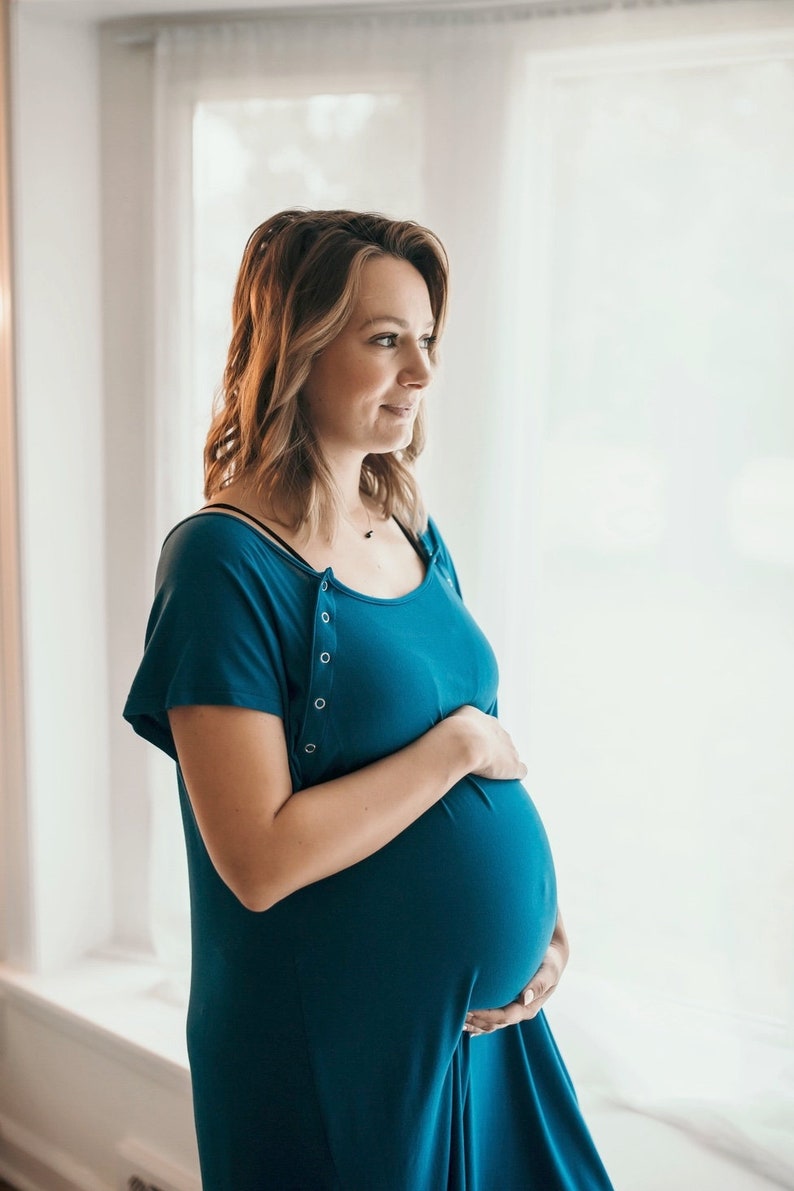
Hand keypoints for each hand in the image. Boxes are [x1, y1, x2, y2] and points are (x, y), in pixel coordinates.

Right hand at [447, 706, 526, 781]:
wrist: (462, 742)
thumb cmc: (450, 734)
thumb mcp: (446, 723)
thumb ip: (448, 728)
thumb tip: (438, 737)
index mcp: (486, 721)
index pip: (488, 728)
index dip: (481, 739)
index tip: (473, 747)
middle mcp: (500, 732)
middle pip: (502, 740)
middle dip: (495, 749)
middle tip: (482, 761)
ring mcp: (508, 748)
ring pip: (511, 754)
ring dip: (504, 763)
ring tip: (493, 773)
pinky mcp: (513, 765)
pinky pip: (521, 770)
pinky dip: (517, 774)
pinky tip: (510, 780)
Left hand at [463, 913, 568, 1035]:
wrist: (551, 957)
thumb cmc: (549, 962)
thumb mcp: (548, 971)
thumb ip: (538, 984)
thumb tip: (524, 999)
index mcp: (529, 1007)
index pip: (504, 1016)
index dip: (486, 1015)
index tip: (469, 1009)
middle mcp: (519, 1011)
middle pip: (494, 1023)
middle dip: (476, 1020)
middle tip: (456, 1013)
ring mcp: (513, 1009)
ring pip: (490, 1024)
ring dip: (474, 1024)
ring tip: (455, 1021)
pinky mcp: (508, 1004)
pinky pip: (490, 1018)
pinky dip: (477, 1022)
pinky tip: (463, 1023)